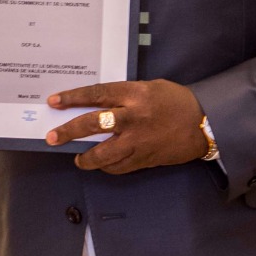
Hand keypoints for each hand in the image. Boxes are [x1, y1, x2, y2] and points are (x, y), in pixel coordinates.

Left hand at [45, 80, 206, 173]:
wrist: (204, 123)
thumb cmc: (174, 100)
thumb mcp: (148, 88)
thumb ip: (124, 95)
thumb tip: (96, 104)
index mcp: (133, 94)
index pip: (95, 94)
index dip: (72, 98)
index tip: (54, 101)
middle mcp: (133, 117)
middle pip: (93, 124)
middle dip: (69, 131)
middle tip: (52, 137)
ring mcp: (138, 141)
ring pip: (104, 154)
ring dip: (86, 158)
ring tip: (77, 159)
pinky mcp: (145, 159)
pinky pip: (119, 167)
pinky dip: (107, 167)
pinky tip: (101, 165)